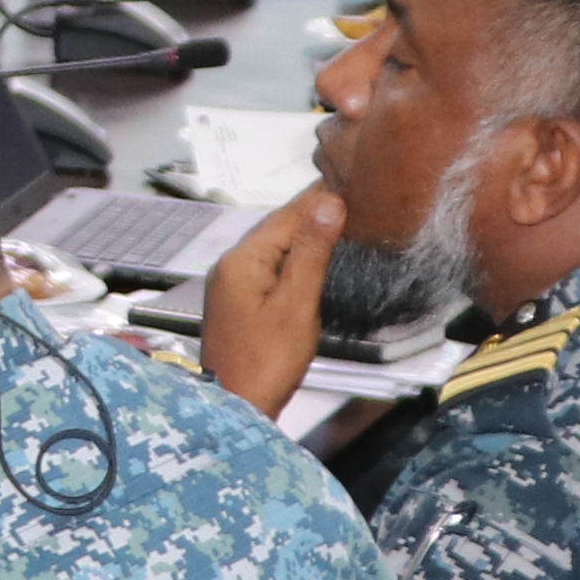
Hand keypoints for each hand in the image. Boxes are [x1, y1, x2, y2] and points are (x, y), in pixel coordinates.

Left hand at [201, 192, 343, 418]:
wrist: (238, 405)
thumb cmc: (267, 360)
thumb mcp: (296, 303)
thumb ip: (311, 252)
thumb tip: (327, 203)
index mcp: (241, 261)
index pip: (285, 216)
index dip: (318, 196)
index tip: (346, 174)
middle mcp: (231, 266)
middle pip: (276, 227)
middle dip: (312, 209)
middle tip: (349, 189)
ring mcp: (232, 284)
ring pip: (273, 246)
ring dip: (304, 231)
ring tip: (338, 212)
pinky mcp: (239, 301)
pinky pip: (270, 265)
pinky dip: (294, 254)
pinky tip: (312, 253)